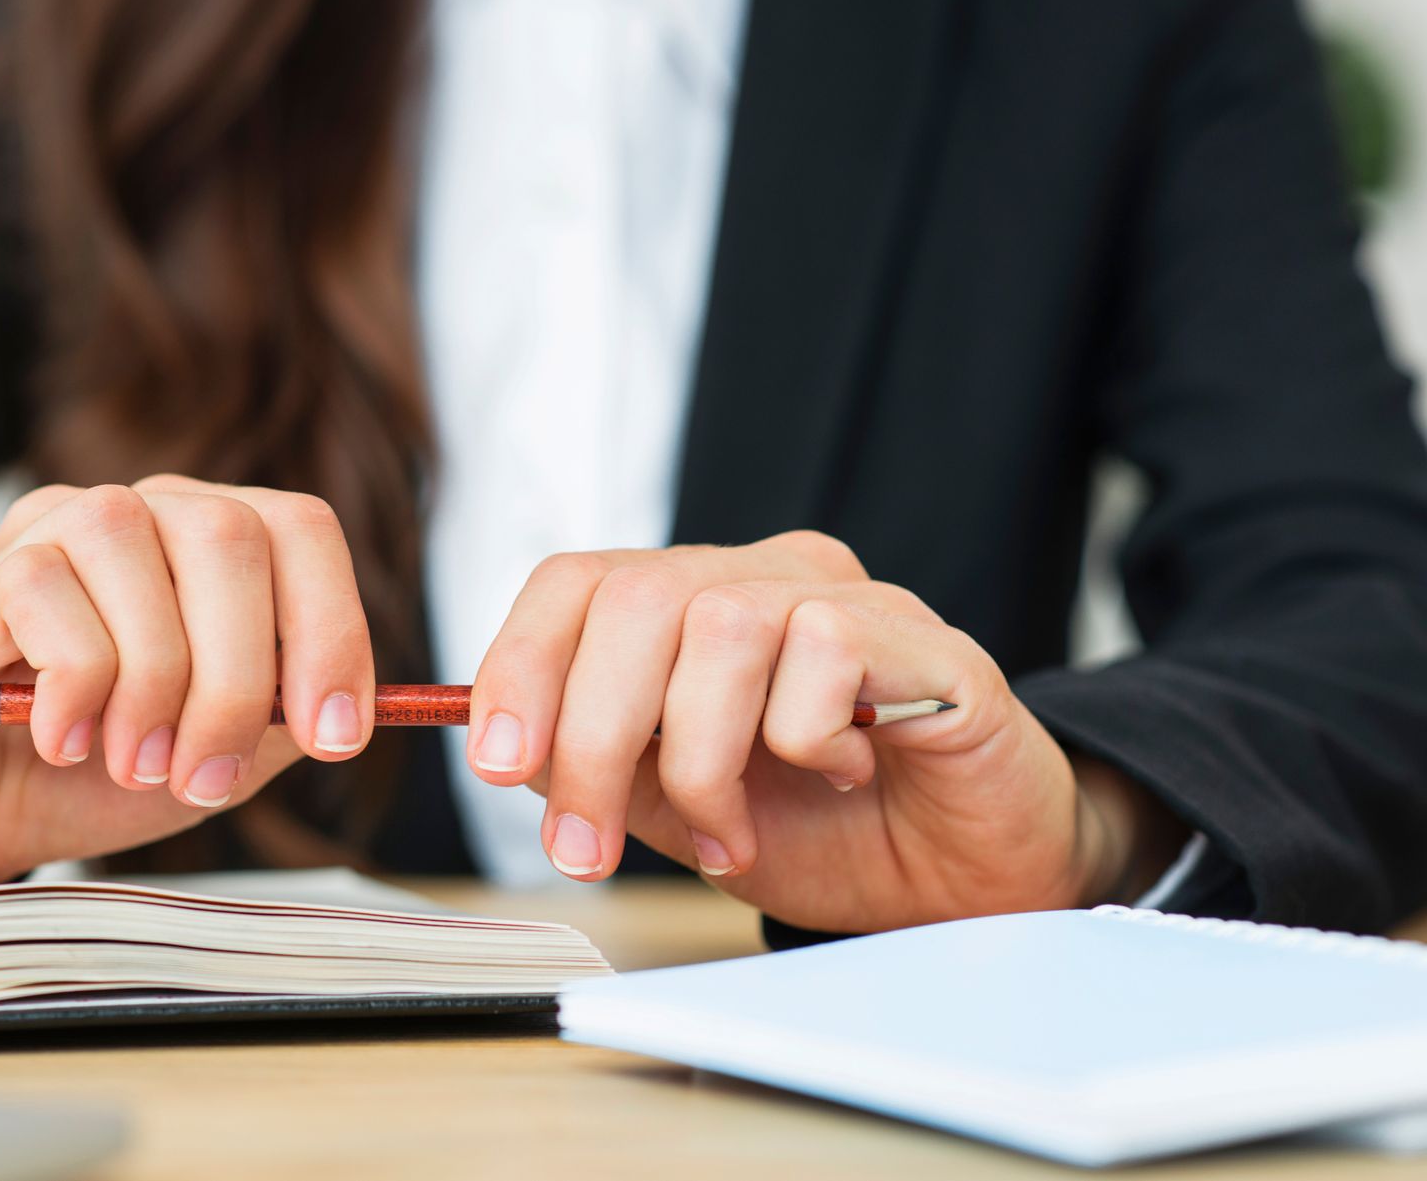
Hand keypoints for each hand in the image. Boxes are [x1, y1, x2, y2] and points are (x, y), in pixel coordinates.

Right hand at [0, 476, 373, 884]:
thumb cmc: (89, 771)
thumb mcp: (216, 754)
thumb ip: (283, 718)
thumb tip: (349, 709)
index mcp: (207, 541)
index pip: (300, 529)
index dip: (333, 629)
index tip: (334, 735)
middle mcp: (138, 512)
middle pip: (231, 537)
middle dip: (238, 678)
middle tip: (207, 775)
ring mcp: (51, 530)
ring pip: (141, 560)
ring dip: (154, 687)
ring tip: (131, 762)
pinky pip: (49, 597)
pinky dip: (74, 685)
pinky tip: (61, 737)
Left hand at [466, 532, 1177, 931]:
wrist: (967, 886)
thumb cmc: (825, 834)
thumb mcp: (676, 809)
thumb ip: (599, 766)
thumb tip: (505, 747)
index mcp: (690, 604)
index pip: (577, 583)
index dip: (520, 663)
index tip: (497, 761)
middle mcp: (760, 577)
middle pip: (634, 597)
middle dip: (590, 737)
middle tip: (589, 848)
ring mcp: (841, 597)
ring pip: (717, 625)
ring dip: (699, 759)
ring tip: (733, 834)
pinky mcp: (920, 635)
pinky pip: (820, 653)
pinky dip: (803, 739)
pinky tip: (843, 773)